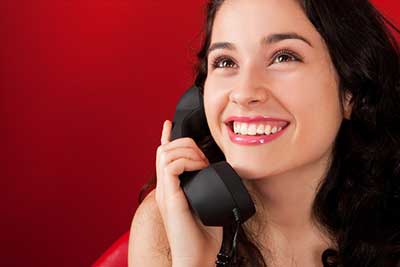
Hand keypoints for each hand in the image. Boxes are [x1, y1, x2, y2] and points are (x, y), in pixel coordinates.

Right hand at [155, 120, 222, 266]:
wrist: (197, 257)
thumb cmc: (204, 235)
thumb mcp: (208, 203)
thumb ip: (207, 187)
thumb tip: (216, 172)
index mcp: (171, 189)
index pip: (164, 157)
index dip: (166, 138)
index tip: (169, 124)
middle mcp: (165, 188)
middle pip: (165, 150)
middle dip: (185, 143)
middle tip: (202, 155)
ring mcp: (165, 193)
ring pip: (166, 154)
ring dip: (187, 151)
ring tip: (202, 163)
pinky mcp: (170, 198)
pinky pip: (171, 166)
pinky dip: (187, 161)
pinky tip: (199, 168)